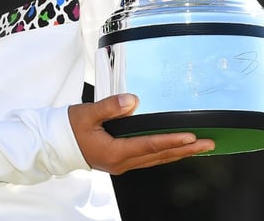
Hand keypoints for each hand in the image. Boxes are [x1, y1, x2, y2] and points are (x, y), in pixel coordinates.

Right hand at [68, 94, 214, 174]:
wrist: (56, 144)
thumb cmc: (69, 129)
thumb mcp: (87, 114)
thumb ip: (110, 107)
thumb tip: (132, 100)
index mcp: (115, 152)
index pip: (150, 145)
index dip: (171, 141)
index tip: (191, 137)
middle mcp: (122, 162)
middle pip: (160, 156)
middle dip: (186, 150)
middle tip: (208, 143)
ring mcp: (123, 164)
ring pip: (158, 159)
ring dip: (180, 153)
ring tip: (200, 147)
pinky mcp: (122, 160)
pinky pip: (150, 158)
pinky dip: (166, 153)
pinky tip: (177, 149)